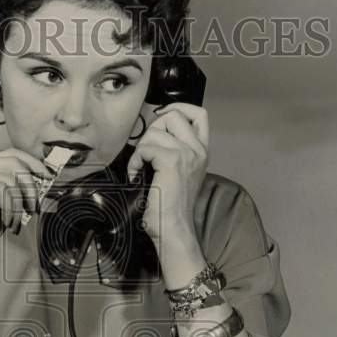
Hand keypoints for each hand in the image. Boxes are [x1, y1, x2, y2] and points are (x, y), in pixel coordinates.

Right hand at [0, 148, 52, 265]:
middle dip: (30, 186)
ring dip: (19, 204)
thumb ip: (19, 189)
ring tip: (16, 222)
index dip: (32, 163)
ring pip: (9, 178)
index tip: (48, 178)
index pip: (11, 154)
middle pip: (13, 162)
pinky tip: (7, 222)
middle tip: (34, 207)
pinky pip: (0, 189)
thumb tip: (44, 177)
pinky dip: (10, 208)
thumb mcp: (7, 205)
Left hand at [125, 102, 208, 244]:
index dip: (178, 107)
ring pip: (156, 130)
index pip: (199, 114)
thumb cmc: (170, 207)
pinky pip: (145, 147)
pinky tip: (135, 174)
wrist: (173, 229)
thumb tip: (152, 134)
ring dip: (141, 148)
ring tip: (140, 167)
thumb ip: (174, 151)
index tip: (160, 117)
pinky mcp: (172, 161)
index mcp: (201, 151)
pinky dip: (134, 160)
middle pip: (173, 115)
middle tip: (146, 152)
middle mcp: (198, 150)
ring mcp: (187, 154)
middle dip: (152, 129)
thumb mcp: (179, 173)